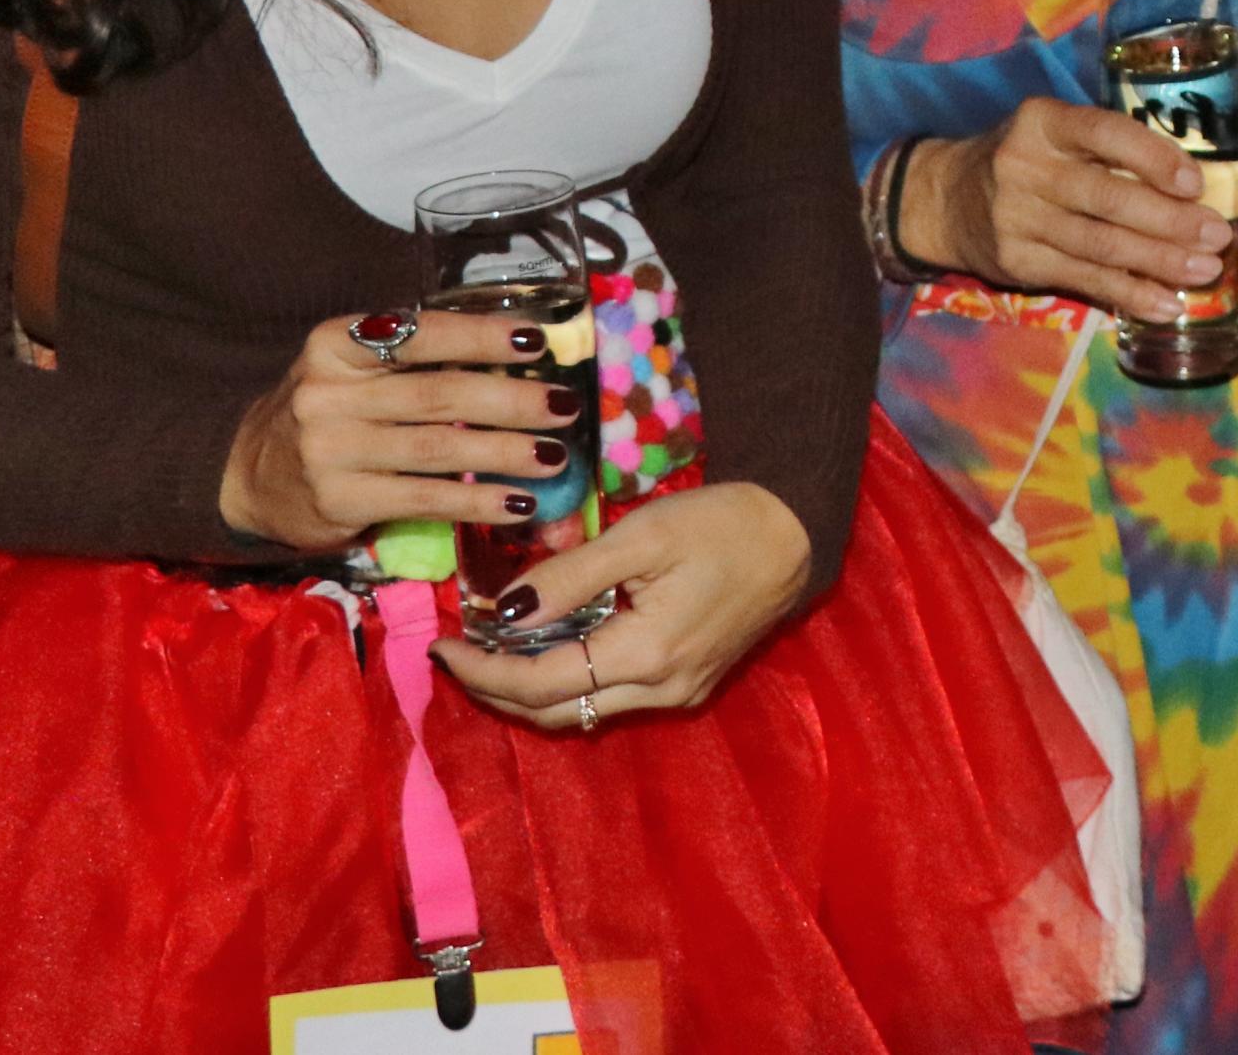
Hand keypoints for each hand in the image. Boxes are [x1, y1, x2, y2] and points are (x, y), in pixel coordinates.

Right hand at [215, 306, 591, 552]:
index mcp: (334, 345)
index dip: (481, 336)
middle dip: (510, 400)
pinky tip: (518, 503)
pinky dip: (476, 501)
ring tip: (555, 456)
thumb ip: (414, 360)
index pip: (419, 334)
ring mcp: (329, 450)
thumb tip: (518, 355)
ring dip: (504, 453)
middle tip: (564, 406)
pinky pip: (423, 499)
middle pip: (437, 394)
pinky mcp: (338, 501)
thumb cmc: (326, 413)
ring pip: (436, 449)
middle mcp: (327, 394)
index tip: (537, 341)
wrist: (249, 478)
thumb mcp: (352, 371)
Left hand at [431, 482, 813, 727]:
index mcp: (647, 655)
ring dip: (529, 689)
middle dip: (496, 689)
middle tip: (454, 655)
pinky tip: (547, 646)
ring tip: (489, 650)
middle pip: (554, 712)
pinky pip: (609, 696)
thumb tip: (504, 612)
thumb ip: (572, 576)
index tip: (441, 648)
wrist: (796, 533)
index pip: (541, 684)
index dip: (484, 671)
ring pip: (580, 710)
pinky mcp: (687, 685)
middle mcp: (661, 691)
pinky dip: (566, 680)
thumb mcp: (643, 536)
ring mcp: (677, 694)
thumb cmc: (723, 524)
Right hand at [900, 98, 1232, 320]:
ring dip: (1160, 262)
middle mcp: (1025, 166)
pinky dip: (1131, 294)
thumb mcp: (1055, 134)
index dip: (1153, 157)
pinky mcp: (1017, 262)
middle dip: (1170, 220)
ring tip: (1204, 270)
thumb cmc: (1026, 159)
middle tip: (1217, 235)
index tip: (1195, 182)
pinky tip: (1166, 303)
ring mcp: (1018, 218)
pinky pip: (1085, 280)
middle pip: (1108, 197)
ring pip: (1101, 245)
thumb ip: (1108, 150)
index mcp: (1043, 122)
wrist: (945, 199)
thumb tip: (1194, 187)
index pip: (1104, 133)